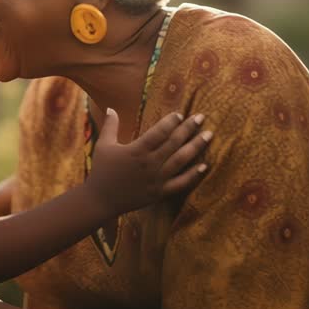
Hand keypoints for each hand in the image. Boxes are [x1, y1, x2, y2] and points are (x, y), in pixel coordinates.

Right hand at [84, 109, 210, 217]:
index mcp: (136, 150)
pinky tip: (205, 165)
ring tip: (208, 135)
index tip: (180, 114)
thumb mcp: (103, 145)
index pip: (158, 132)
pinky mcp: (159, 193)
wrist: (100, 200)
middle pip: (173, 143)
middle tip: (201, 117)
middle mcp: (149, 164)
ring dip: (196, 147)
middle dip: (188, 128)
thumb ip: (110, 126)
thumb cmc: (101, 170)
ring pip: (181, 160)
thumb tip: (110, 108)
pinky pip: (180, 183)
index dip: (170, 122)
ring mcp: (156, 179)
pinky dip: (193, 175)